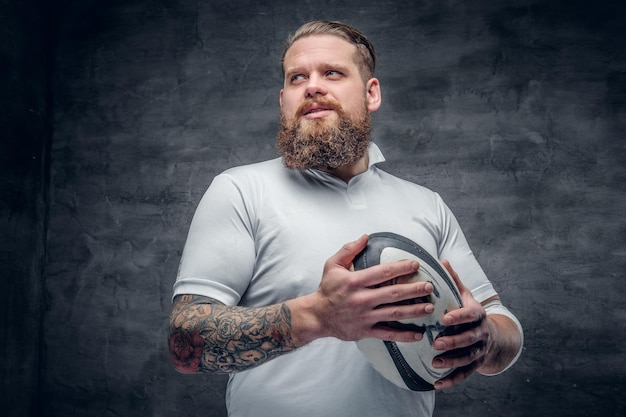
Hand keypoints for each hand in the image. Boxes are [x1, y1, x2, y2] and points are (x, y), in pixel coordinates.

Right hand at [288, 235, 435, 345]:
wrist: (316, 316)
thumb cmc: (327, 289)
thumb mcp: (332, 265)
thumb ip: (349, 250)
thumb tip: (365, 237)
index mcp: (355, 281)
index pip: (383, 273)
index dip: (401, 268)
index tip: (416, 265)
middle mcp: (362, 299)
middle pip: (393, 293)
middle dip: (414, 290)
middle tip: (429, 286)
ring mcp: (365, 316)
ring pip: (394, 313)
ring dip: (414, 310)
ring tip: (430, 307)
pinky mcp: (365, 331)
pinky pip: (388, 334)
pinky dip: (404, 335)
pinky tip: (418, 334)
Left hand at [431, 260, 491, 389]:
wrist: (492, 334)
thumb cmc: (469, 311)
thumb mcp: (464, 295)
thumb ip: (453, 280)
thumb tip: (441, 261)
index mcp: (477, 314)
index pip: (470, 315)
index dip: (459, 317)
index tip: (445, 318)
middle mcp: (481, 333)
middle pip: (470, 338)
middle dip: (454, 341)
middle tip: (437, 343)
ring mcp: (480, 350)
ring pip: (468, 358)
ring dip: (452, 361)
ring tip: (435, 362)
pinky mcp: (476, 364)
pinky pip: (465, 374)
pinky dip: (452, 380)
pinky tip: (438, 384)